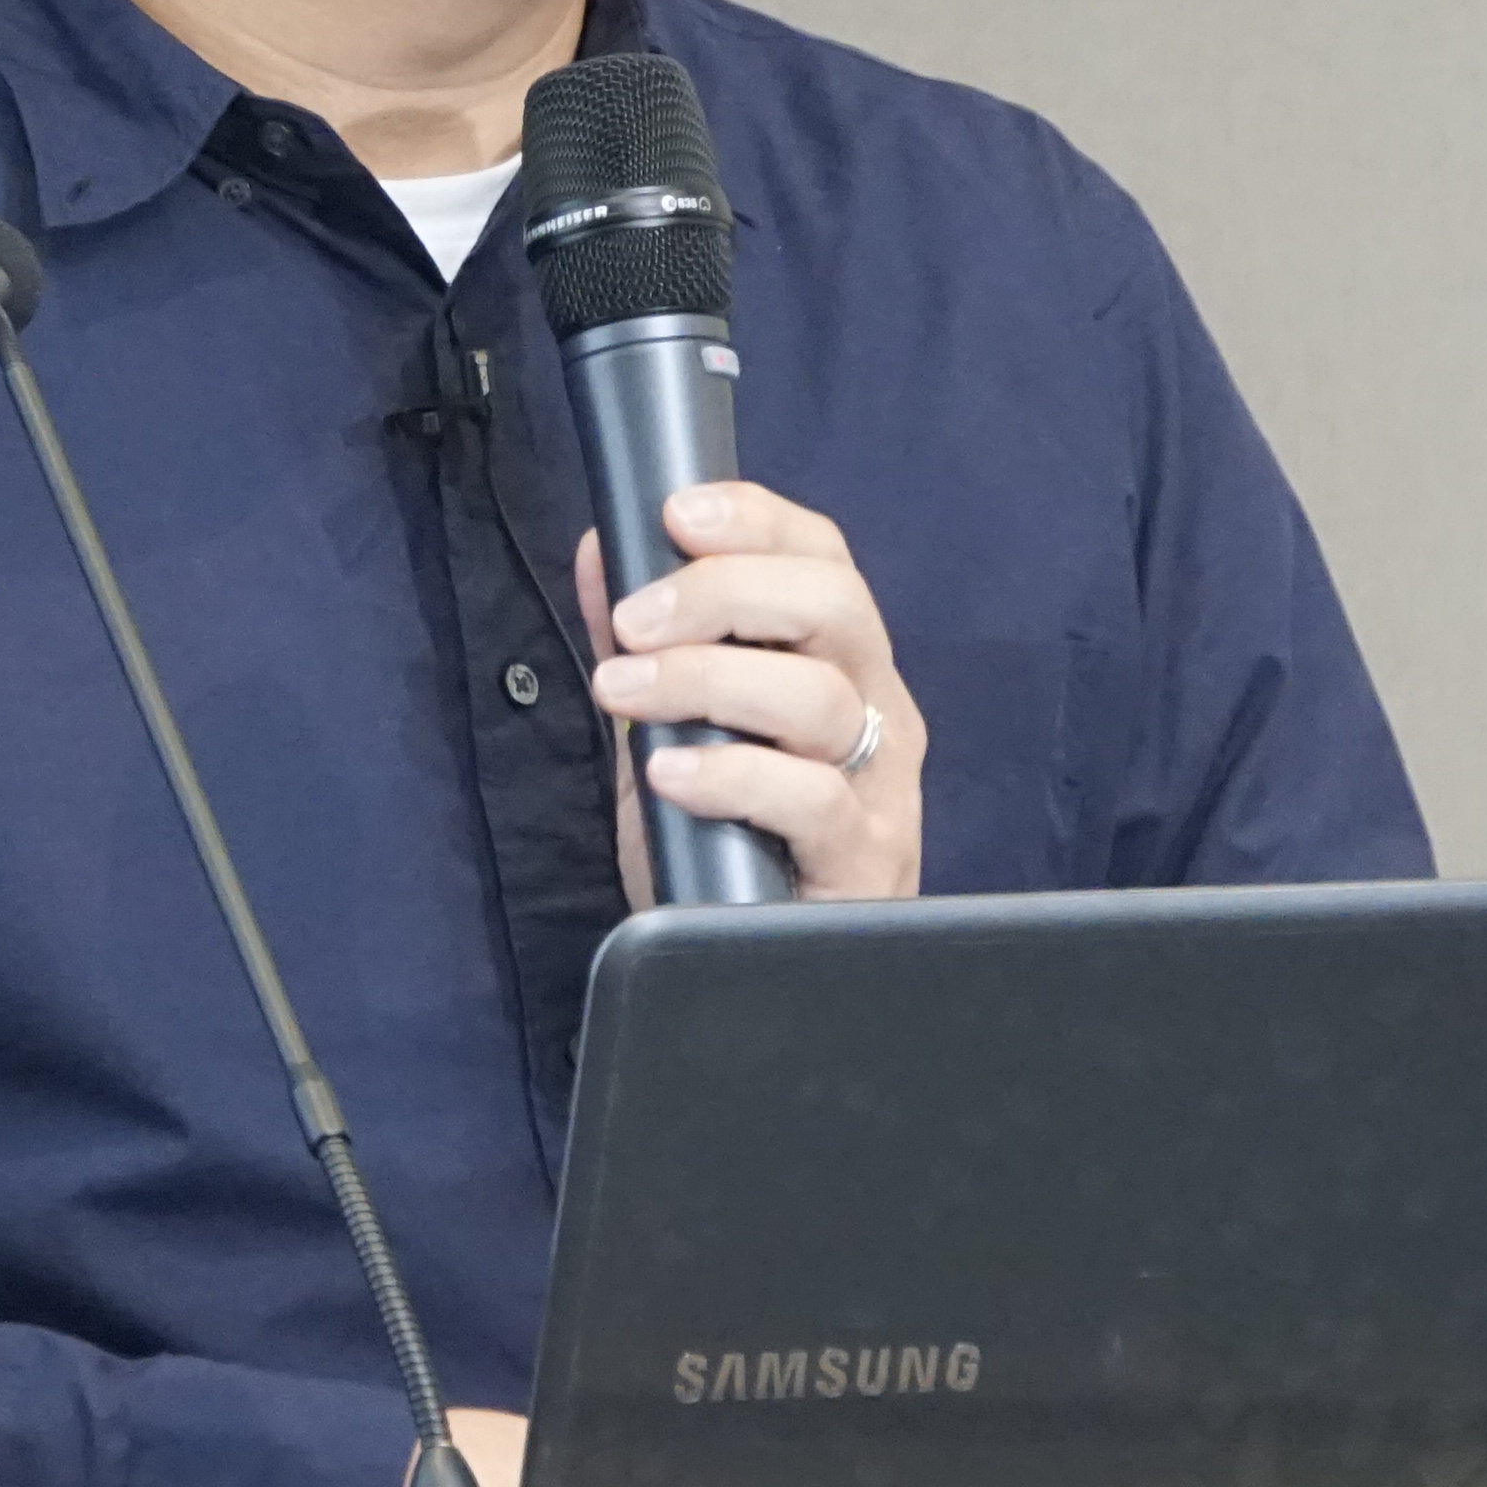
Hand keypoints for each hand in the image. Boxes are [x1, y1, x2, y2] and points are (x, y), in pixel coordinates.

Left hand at [576, 482, 928, 902]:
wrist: (756, 973)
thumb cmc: (724, 845)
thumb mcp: (670, 729)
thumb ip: (644, 643)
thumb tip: (604, 549)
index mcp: (841, 664)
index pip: (824, 557)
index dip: (756, 519)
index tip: (673, 513)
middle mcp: (879, 710)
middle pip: (834, 605)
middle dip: (723, 591)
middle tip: (634, 622)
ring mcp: (882, 787)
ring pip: (820, 697)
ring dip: (706, 680)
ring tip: (624, 692)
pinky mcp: (866, 861)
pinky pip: (813, 798)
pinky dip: (732, 775)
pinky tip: (669, 773)